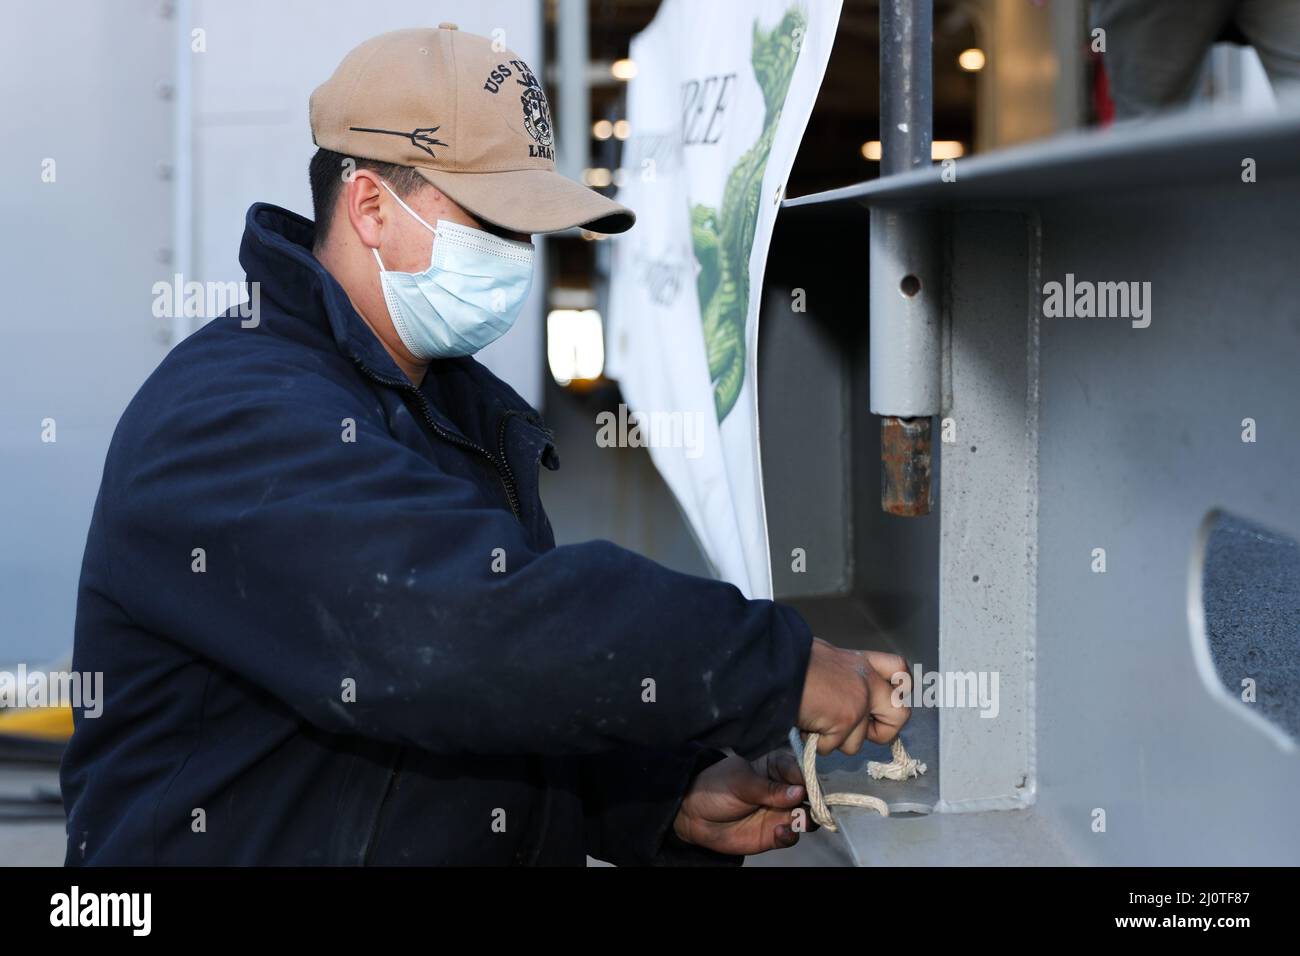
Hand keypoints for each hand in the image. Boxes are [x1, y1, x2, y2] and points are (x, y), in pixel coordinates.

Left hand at [671, 749, 814, 854]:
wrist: (694, 815)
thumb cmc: (716, 787)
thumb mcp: (740, 782)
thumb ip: (768, 789)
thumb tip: (800, 791)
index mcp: (777, 767)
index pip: (800, 769)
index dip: (808, 777)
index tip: (807, 785)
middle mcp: (785, 790)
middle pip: (811, 794)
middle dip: (816, 800)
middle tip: (812, 806)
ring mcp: (781, 812)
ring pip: (807, 816)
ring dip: (807, 819)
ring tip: (797, 820)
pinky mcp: (774, 833)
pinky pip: (791, 836)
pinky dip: (790, 835)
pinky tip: (780, 832)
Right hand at [797, 638, 910, 755]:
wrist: (777, 666)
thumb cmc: (791, 661)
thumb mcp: (827, 660)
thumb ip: (844, 677)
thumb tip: (841, 695)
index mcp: (861, 664)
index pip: (900, 670)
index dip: (898, 690)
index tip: (880, 703)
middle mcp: (867, 682)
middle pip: (900, 715)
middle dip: (883, 733)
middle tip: (857, 730)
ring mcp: (859, 703)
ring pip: (857, 743)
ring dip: (833, 740)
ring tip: (813, 721)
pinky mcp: (846, 721)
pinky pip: (832, 747)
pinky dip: (815, 743)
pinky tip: (805, 724)